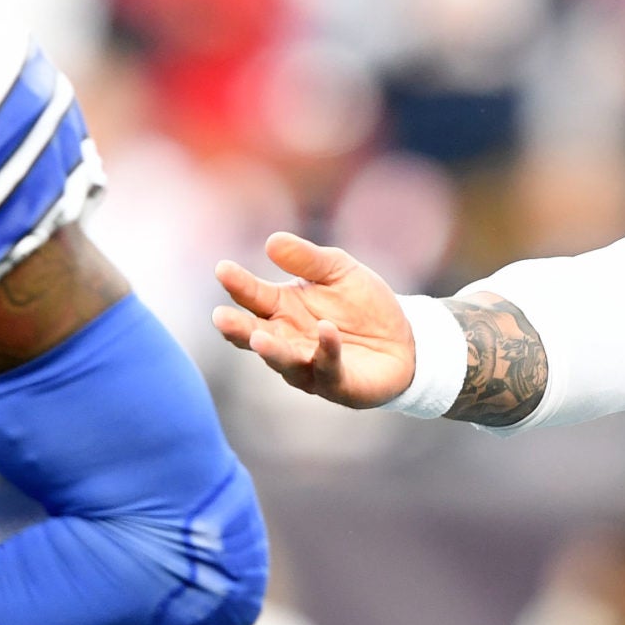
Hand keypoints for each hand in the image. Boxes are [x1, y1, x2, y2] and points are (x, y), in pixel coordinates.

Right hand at [213, 233, 417, 406]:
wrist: (405, 340)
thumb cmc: (364, 305)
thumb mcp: (339, 271)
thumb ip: (307, 259)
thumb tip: (271, 241)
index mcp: (282, 309)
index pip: (253, 296)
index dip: (237, 284)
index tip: (223, 269)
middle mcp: (287, 340)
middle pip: (254, 334)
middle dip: (237, 328)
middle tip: (220, 317)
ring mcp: (309, 366)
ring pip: (284, 360)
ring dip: (271, 350)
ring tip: (257, 337)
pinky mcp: (337, 384)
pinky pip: (328, 368)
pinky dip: (326, 350)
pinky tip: (327, 331)